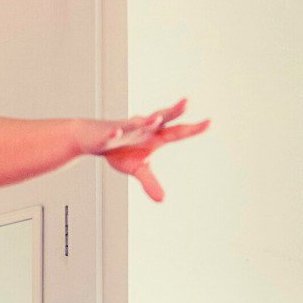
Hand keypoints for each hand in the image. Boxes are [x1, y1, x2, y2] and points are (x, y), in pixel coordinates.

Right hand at [74, 98, 210, 201]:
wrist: (92, 140)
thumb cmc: (118, 150)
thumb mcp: (137, 169)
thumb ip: (150, 182)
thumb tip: (162, 200)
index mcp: (154, 136)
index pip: (177, 131)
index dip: (192, 128)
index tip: (209, 122)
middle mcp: (144, 129)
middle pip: (161, 118)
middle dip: (173, 111)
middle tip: (186, 103)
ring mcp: (126, 129)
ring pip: (137, 123)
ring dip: (146, 121)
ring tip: (156, 119)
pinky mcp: (109, 133)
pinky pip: (113, 132)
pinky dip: (115, 132)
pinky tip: (116, 132)